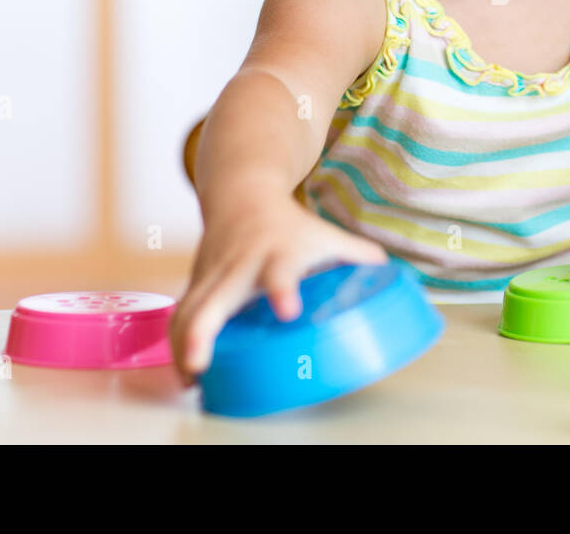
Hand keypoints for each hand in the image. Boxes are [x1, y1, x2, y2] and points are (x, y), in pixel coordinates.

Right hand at [169, 196, 387, 383]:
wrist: (242, 191)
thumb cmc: (287, 222)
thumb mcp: (322, 232)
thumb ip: (354, 252)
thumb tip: (390, 270)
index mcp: (276, 253)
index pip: (280, 271)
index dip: (282, 289)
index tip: (287, 310)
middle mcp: (240, 265)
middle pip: (214, 298)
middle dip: (201, 331)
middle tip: (198, 363)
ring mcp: (213, 273)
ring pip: (188, 309)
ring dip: (183, 344)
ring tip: (190, 378)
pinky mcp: (196, 281)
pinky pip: (181, 312)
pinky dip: (178, 341)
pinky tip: (186, 371)